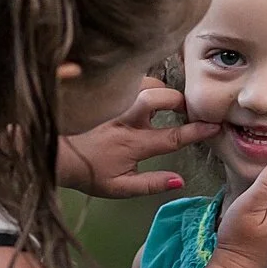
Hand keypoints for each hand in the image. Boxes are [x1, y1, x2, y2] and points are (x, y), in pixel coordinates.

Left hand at [60, 80, 218, 197]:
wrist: (52, 153)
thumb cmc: (87, 172)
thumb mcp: (119, 188)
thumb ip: (151, 184)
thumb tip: (179, 181)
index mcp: (132, 144)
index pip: (172, 137)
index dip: (196, 131)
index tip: (214, 126)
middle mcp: (125, 119)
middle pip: (162, 99)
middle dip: (181, 102)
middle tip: (188, 110)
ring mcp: (115, 103)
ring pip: (146, 84)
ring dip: (162, 90)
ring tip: (168, 101)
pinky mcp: (105, 93)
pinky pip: (131, 79)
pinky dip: (144, 82)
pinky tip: (147, 92)